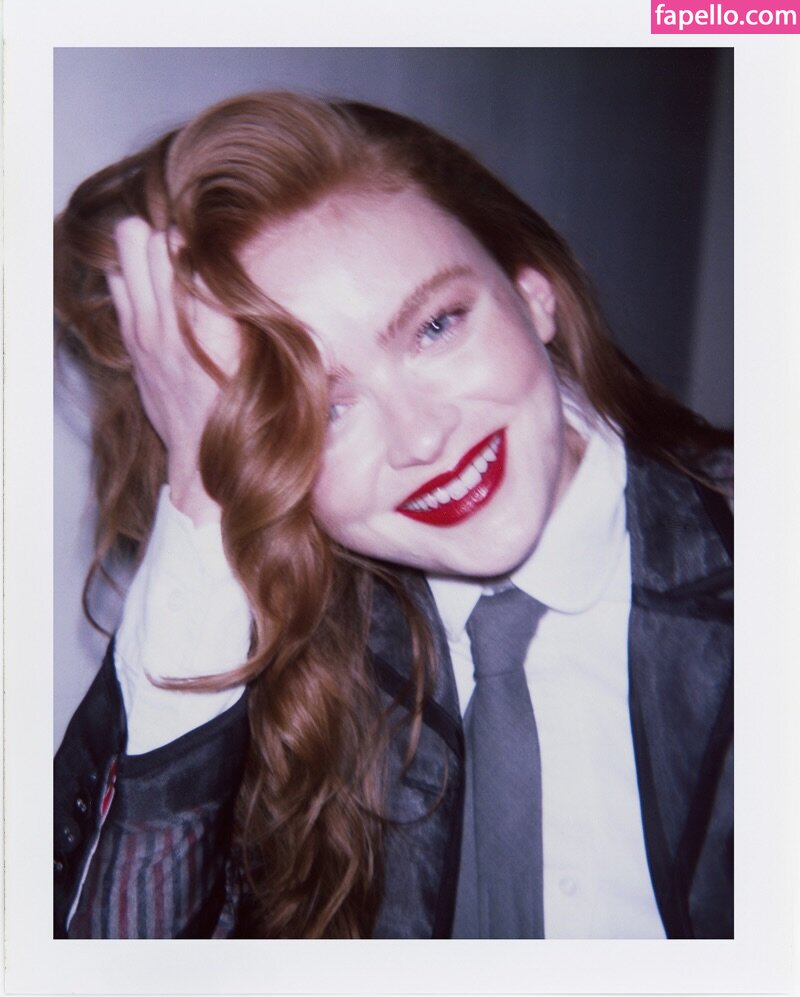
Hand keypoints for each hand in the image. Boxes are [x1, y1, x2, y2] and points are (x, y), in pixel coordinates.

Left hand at [107, 217, 240, 523]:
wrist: (204, 463)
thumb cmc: (248, 419)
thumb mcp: (270, 369)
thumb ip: (262, 323)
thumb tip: (252, 284)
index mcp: (212, 330)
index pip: (191, 258)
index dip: (201, 245)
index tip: (213, 249)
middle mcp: (171, 325)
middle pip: (152, 244)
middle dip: (171, 238)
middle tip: (189, 250)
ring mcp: (146, 331)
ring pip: (128, 255)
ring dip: (146, 249)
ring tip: (166, 258)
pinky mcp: (134, 342)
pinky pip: (118, 285)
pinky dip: (131, 274)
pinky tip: (151, 280)